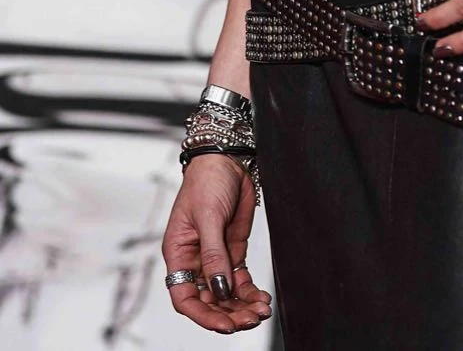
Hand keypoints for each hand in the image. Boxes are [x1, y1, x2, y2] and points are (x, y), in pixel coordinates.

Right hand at [161, 153, 272, 332]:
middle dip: (228, 313)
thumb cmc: (207, 181)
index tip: (223, 324)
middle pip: (208, 299)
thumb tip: (219, 287)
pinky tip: (261, 299)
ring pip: (226, 294)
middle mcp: (195, 261)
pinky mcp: (233, 252)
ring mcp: (215, 258)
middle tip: (249, 320)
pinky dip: (250, 292)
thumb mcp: (208, 217)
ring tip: (260, 312)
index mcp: (179, 254)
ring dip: (242, 306)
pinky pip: (240, 280)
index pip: (184, 296)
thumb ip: (213, 254)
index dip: (202, 314)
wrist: (227, 160)